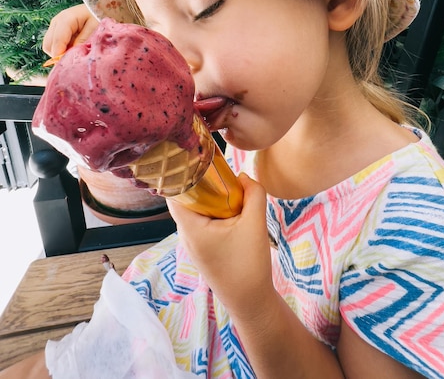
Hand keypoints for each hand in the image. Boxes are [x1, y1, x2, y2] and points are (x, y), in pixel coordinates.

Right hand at [42, 4, 98, 56]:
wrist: (100, 7)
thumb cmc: (99, 15)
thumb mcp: (95, 27)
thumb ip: (83, 40)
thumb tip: (72, 55)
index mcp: (66, 18)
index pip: (57, 41)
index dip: (60, 55)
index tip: (68, 65)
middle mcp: (57, 21)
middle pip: (48, 46)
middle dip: (59, 56)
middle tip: (74, 61)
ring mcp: (55, 26)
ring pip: (49, 47)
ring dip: (60, 53)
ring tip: (76, 54)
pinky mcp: (57, 30)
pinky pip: (54, 45)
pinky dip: (62, 50)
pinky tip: (74, 49)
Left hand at [167, 173, 274, 319]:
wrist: (251, 301)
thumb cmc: (248, 264)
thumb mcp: (255, 223)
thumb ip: (253, 193)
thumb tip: (243, 176)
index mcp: (189, 227)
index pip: (173, 191)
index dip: (182, 172)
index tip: (198, 156)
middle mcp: (185, 233)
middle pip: (185, 197)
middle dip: (202, 181)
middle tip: (221, 169)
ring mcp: (192, 241)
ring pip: (196, 208)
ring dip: (212, 197)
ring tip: (230, 187)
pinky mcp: (203, 247)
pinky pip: (204, 219)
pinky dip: (215, 210)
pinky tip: (233, 208)